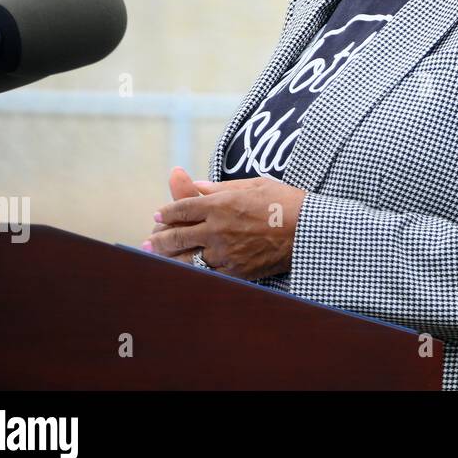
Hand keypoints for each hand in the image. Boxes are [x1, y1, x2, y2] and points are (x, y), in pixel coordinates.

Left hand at [147, 175, 306, 280]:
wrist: (309, 230)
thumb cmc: (285, 201)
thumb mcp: (254, 184)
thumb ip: (222, 187)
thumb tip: (197, 186)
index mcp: (220, 204)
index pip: (182, 208)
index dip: (167, 211)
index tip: (159, 215)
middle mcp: (217, 229)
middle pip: (175, 236)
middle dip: (159, 238)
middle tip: (149, 239)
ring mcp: (224, 253)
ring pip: (185, 259)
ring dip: (168, 258)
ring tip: (157, 256)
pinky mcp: (235, 271)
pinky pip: (206, 273)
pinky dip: (193, 271)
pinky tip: (185, 270)